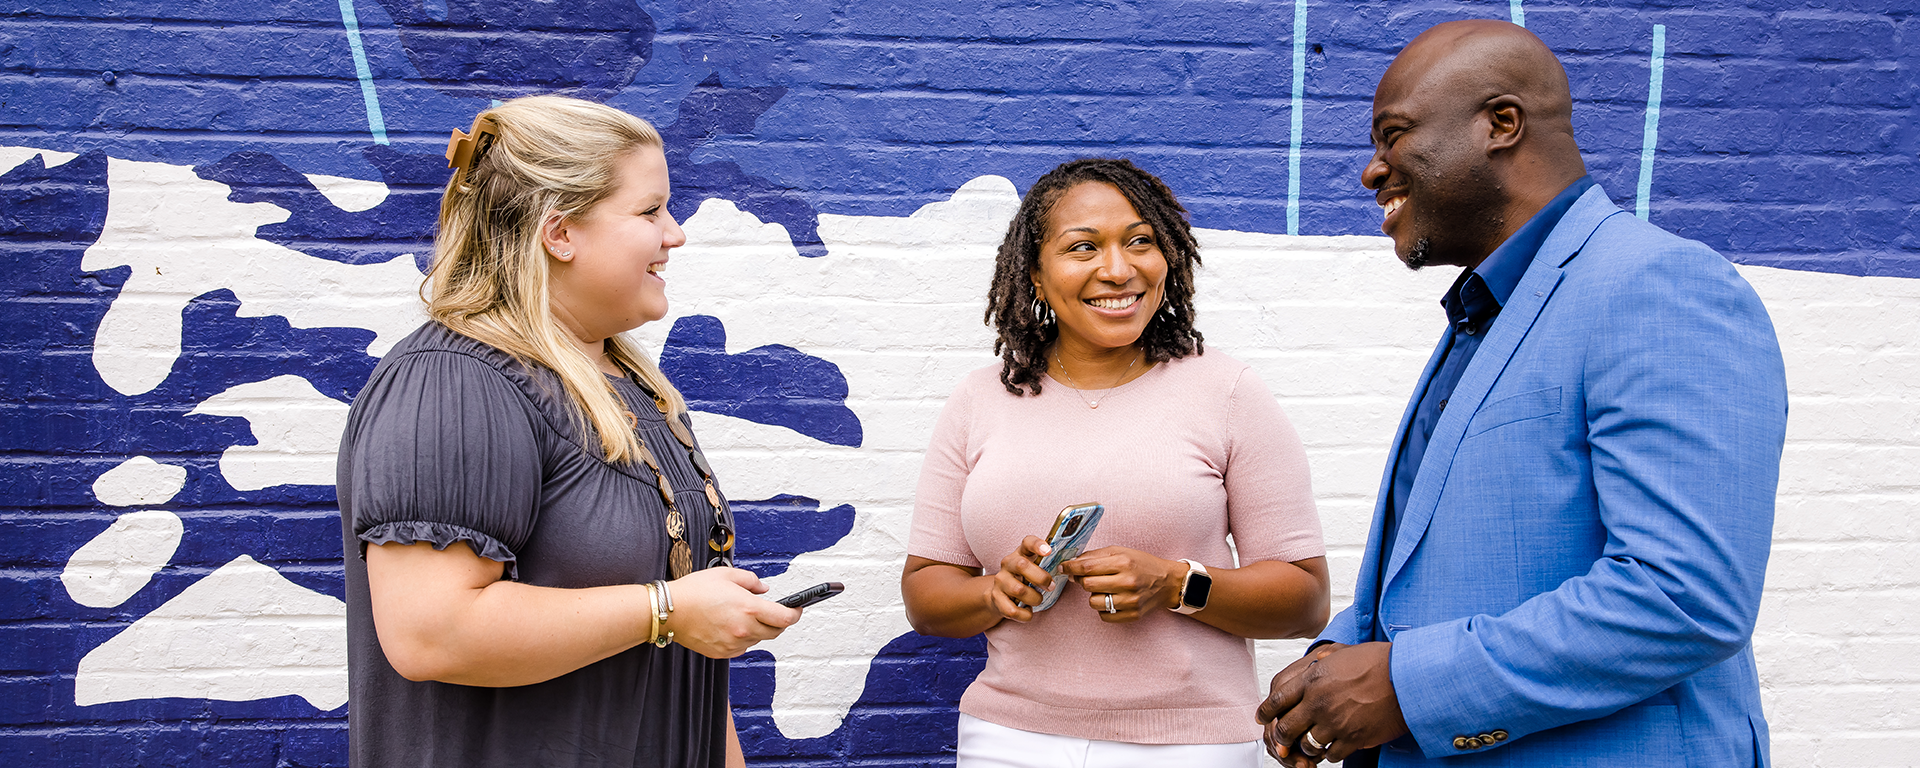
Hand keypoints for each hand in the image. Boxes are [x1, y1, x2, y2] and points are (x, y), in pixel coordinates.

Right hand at [663, 567, 799, 658]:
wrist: (670, 611)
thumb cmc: (694, 591)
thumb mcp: (726, 574)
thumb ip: (751, 580)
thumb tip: (763, 589)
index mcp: (749, 609)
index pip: (785, 618)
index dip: (795, 613)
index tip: (796, 609)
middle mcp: (744, 629)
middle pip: (775, 632)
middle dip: (778, 622)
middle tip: (772, 611)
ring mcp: (733, 644)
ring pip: (757, 640)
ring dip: (758, 629)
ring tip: (741, 615)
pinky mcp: (722, 653)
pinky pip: (741, 647)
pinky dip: (742, 638)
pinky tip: (729, 626)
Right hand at [986, 535, 1056, 622]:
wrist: (1000, 595)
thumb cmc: (1025, 580)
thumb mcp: (1035, 569)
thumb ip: (1048, 565)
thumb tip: (1071, 566)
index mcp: (1021, 553)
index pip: (1027, 542)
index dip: (1037, 545)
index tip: (1049, 551)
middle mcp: (1008, 564)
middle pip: (1022, 565)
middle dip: (1041, 578)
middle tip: (1051, 586)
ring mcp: (1000, 581)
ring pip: (1018, 590)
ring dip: (1034, 598)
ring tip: (1038, 600)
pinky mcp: (996, 598)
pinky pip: (1012, 610)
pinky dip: (1024, 615)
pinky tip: (1028, 611)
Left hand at [1060, 546, 1182, 622]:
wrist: (1167, 582)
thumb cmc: (1141, 564)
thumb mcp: (1121, 552)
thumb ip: (1095, 556)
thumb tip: (1072, 564)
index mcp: (1123, 562)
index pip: (1087, 567)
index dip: (1071, 568)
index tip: (1063, 568)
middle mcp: (1127, 582)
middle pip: (1087, 585)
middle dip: (1083, 581)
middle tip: (1088, 578)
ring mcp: (1130, 601)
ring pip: (1093, 602)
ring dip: (1094, 595)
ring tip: (1105, 589)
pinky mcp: (1132, 615)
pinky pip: (1104, 616)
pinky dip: (1103, 608)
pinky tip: (1112, 600)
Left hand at [1256, 641, 1407, 764]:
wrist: (1408, 677)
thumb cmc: (1379, 662)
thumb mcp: (1342, 653)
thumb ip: (1321, 663)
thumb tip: (1312, 664)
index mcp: (1313, 679)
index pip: (1278, 698)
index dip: (1266, 711)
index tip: (1262, 717)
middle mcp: (1320, 702)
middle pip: (1286, 727)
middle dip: (1281, 736)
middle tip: (1283, 739)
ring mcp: (1336, 723)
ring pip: (1308, 745)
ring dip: (1307, 746)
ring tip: (1312, 743)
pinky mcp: (1353, 738)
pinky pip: (1331, 755)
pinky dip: (1330, 754)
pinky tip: (1334, 746)